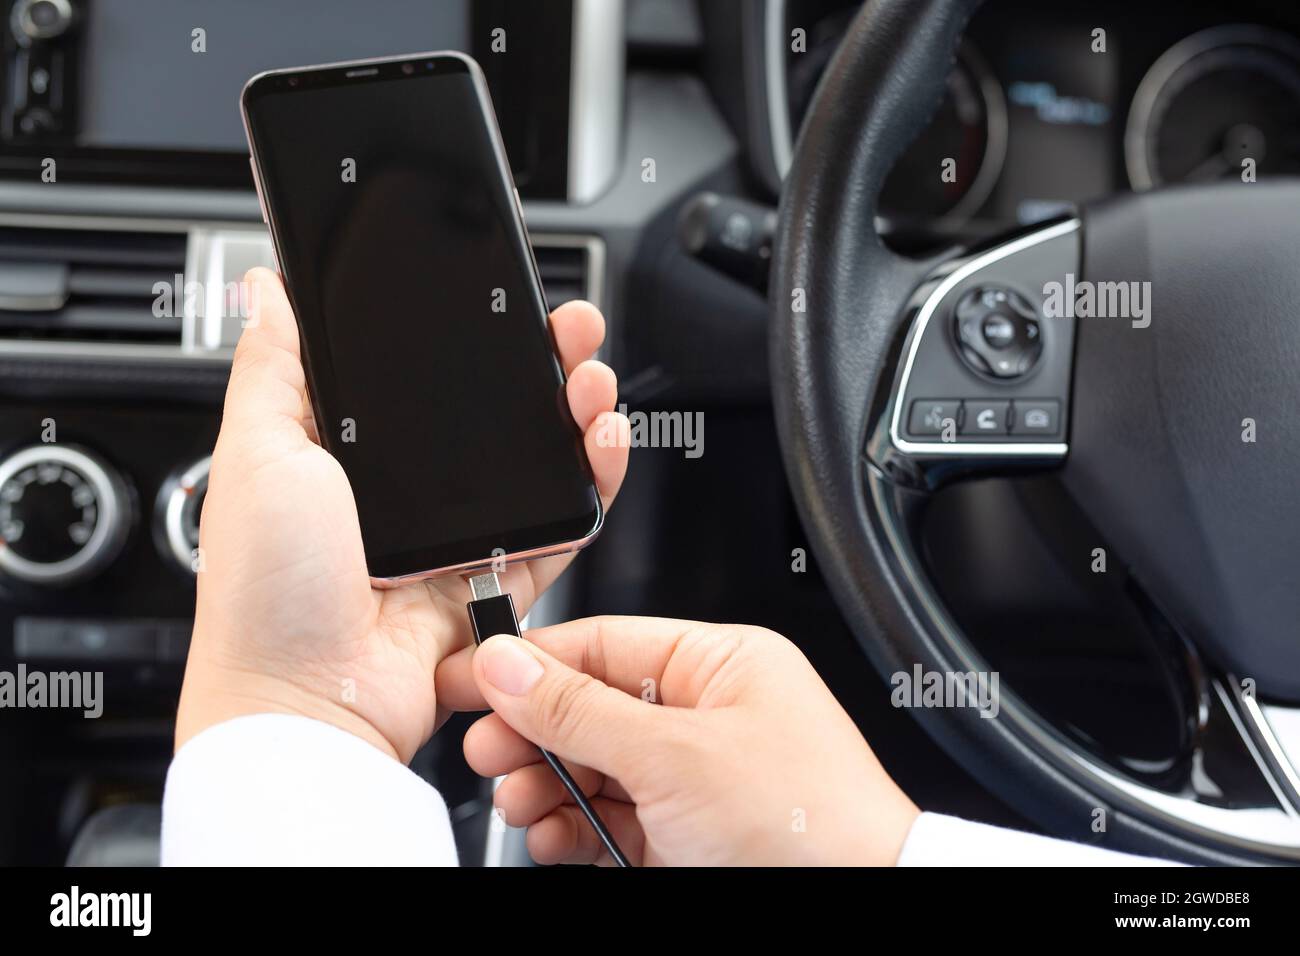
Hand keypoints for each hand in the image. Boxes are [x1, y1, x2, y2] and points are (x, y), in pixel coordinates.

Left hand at [176, 268, 627, 762]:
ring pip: (538, 462)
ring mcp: (458, 537)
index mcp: (349, 455)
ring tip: (592, 379)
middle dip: (540, 362)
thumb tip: (268, 290)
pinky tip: (602, 443)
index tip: (499, 298)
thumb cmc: (263, 591)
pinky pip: (560, 528)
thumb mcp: (255, 455)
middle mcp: (408, 494)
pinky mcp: (498, 581)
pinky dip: (592, 486)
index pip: (422, 376)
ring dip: (576, 413)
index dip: (465, 334)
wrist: (306, 700)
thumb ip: (273, 368)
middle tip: (569, 329)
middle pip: (493, 412)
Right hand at [436, 616, 920, 864]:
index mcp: (721, 664)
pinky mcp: (684, 835)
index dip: (529, 661)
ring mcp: (694, 779)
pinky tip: (550, 836)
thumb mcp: (676, 755)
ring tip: (520, 801)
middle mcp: (706, 715)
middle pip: (588, 708)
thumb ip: (580, 710)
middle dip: (533, 734)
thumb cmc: (811, 824)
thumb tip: (508, 665)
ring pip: (592, 769)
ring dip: (545, 786)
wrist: (859, 906)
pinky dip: (570, 829)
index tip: (470, 679)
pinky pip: (608, 820)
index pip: (602, 643)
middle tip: (488, 752)